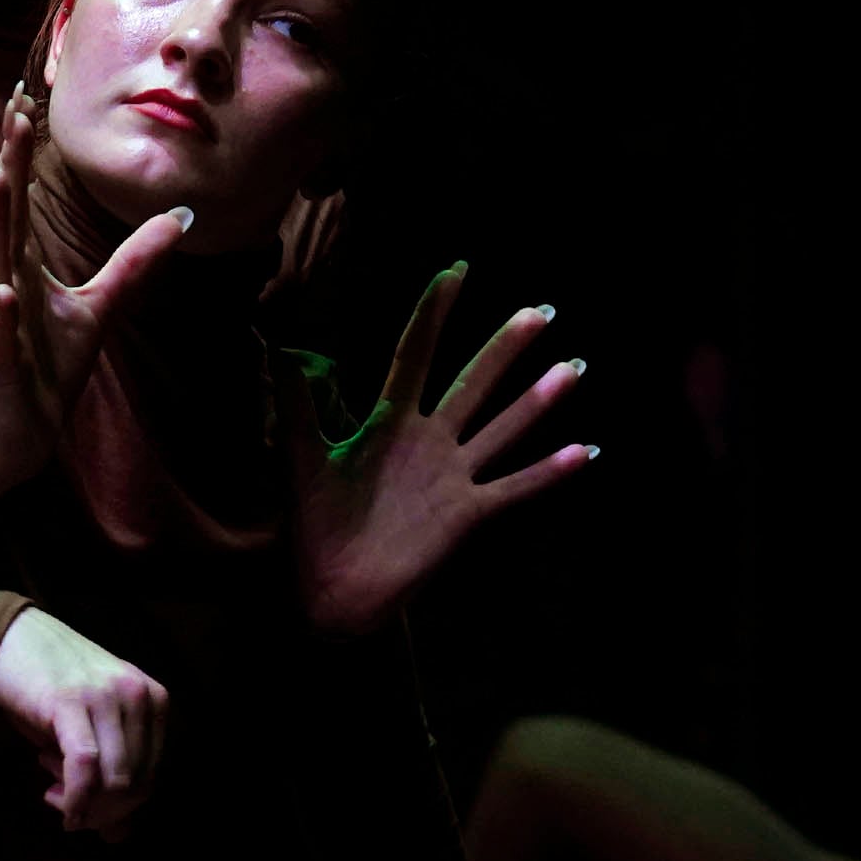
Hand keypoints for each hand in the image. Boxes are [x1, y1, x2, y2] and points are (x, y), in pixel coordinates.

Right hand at [0, 90, 192, 502]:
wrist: (15, 426)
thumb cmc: (48, 360)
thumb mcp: (102, 303)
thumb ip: (135, 260)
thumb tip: (182, 216)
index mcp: (21, 265)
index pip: (20, 199)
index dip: (21, 150)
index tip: (24, 100)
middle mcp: (4, 283)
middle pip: (4, 216)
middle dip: (7, 164)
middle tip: (12, 113)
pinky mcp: (2, 365)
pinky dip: (1, 317)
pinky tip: (8, 294)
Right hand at [0, 606, 169, 835]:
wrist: (9, 642)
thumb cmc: (49, 689)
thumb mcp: (89, 730)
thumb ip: (109, 777)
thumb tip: (118, 835)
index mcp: (154, 699)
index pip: (153, 774)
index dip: (122, 807)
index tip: (92, 812)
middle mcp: (139, 695)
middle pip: (137, 782)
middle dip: (103, 811)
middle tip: (70, 811)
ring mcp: (108, 696)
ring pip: (115, 780)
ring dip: (85, 804)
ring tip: (54, 794)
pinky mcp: (73, 702)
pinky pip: (85, 767)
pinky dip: (75, 798)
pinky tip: (59, 805)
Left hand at [280, 263, 592, 636]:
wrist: (332, 590)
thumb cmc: (317, 525)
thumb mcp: (302, 458)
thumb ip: (295, 405)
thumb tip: (274, 348)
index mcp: (390, 424)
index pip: (415, 356)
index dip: (434, 314)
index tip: (455, 271)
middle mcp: (429, 442)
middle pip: (473, 384)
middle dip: (506, 348)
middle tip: (542, 310)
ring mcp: (453, 476)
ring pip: (504, 429)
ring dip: (539, 400)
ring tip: (574, 365)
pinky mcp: (466, 515)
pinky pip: (514, 489)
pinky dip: (549, 473)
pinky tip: (586, 451)